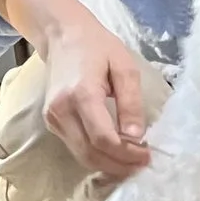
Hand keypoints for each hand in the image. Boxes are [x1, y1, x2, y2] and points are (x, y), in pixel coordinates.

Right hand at [38, 7, 151, 181]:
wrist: (62, 35)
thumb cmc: (97, 46)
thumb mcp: (124, 66)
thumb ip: (131, 101)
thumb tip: (136, 136)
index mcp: (81, 94)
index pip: (103, 139)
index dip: (126, 154)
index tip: (147, 155)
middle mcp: (61, 111)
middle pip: (91, 153)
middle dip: (119, 165)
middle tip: (143, 163)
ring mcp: (53, 119)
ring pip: (82, 156)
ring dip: (108, 165)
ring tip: (133, 162)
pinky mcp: (52, 122)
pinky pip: (76, 148)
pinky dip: (96, 156)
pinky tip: (115, 153)